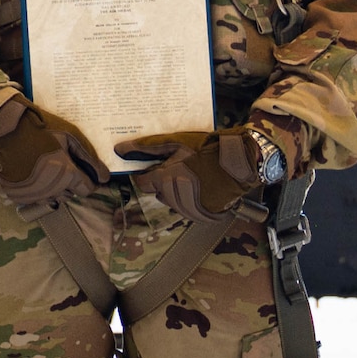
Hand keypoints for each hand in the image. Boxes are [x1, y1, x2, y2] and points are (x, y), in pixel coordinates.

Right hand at [0, 99, 107, 206]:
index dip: (87, 180)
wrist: (6, 130)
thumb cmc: (41, 129)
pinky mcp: (18, 196)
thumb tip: (105, 177)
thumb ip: (90, 159)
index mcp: (67, 175)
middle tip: (61, 165)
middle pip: (70, 195)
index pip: (87, 190)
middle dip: (70, 183)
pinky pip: (35, 198)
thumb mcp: (70, 138)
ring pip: (53, 198)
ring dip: (54, 188)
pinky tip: (32, 174)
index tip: (82, 171)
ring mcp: (34, 195)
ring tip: (46, 169)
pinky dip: (36, 190)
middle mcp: (52, 190)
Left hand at [113, 127, 271, 221]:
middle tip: (179, 167)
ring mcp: (189, 208)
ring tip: (191, 175)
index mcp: (166, 179)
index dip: (145, 175)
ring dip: (176, 190)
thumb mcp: (175, 143)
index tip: (153, 167)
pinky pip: (186, 209)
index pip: (142, 184)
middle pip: (158, 192)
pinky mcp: (201, 214)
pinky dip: (189, 199)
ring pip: (171, 201)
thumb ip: (146, 148)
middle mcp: (175, 197)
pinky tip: (199, 186)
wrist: (238, 163)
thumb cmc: (205, 150)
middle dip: (163, 181)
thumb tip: (118, 150)